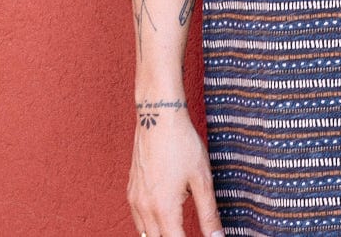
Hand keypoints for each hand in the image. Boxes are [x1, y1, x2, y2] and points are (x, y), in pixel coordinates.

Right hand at [127, 107, 222, 236]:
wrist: (158, 116)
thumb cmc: (182, 144)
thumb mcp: (202, 179)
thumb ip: (209, 213)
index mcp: (164, 209)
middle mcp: (145, 209)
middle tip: (187, 231)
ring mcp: (135, 200)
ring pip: (145, 233)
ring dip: (161, 235)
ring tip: (178, 228)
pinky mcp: (131, 190)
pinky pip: (138, 220)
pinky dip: (150, 225)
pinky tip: (163, 218)